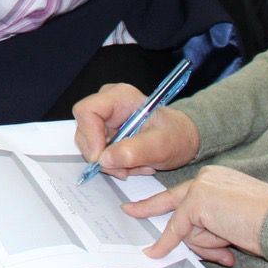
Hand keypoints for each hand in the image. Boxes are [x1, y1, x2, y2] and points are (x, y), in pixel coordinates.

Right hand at [72, 84, 200, 177]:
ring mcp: (105, 120)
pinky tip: (132, 164)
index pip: (87, 111)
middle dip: (102, 155)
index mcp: (120, 97)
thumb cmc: (176, 135)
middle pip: (84, 131)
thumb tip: (104, 159)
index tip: (102, 158)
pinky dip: (114, 164)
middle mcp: (108, 105)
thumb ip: (134, 151)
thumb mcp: (162, 145)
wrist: (182, 139)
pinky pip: (98, 153)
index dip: (90, 136)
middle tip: (124, 170)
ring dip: (110, 163)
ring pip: (90, 145)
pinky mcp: (105, 133)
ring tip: (135, 166)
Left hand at [126, 166, 267, 265]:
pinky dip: (167, 244)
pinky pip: (178, 231)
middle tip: (128, 211)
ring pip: (184, 226)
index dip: (165, 203)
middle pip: (173, 201)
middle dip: (148, 208)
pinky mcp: (197, 202)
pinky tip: (154, 253)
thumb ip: (210, 227)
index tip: (146, 206)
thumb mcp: (232, 224)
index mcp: (217, 179)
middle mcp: (207, 178)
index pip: (186, 193)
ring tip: (232, 239)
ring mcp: (200, 187)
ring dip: (206, 243)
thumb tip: (186, 242)